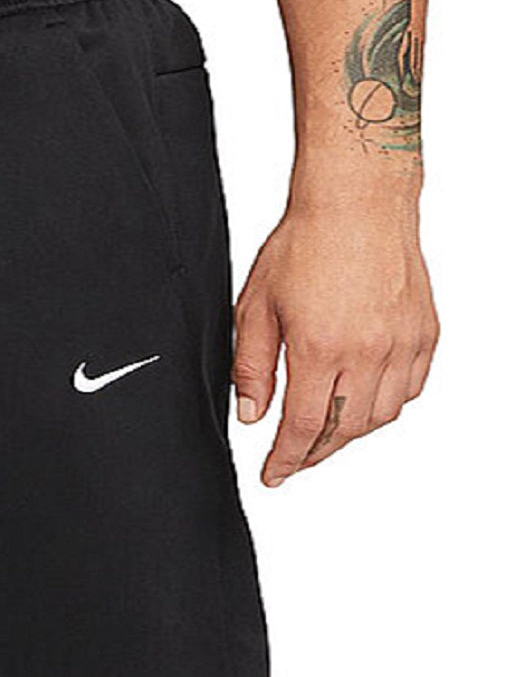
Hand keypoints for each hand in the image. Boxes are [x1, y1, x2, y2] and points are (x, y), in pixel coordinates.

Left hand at [232, 200, 437, 486]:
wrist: (358, 202)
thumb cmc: (305, 244)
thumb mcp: (256, 308)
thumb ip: (252, 368)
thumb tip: (252, 415)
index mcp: (320, 348)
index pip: (303, 427)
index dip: (286, 459)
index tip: (273, 474)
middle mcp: (368, 351)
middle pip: (345, 430)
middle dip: (316, 454)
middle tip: (294, 460)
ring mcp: (402, 343)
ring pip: (382, 416)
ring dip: (351, 433)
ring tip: (325, 433)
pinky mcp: (425, 332)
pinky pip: (411, 389)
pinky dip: (386, 405)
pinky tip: (363, 402)